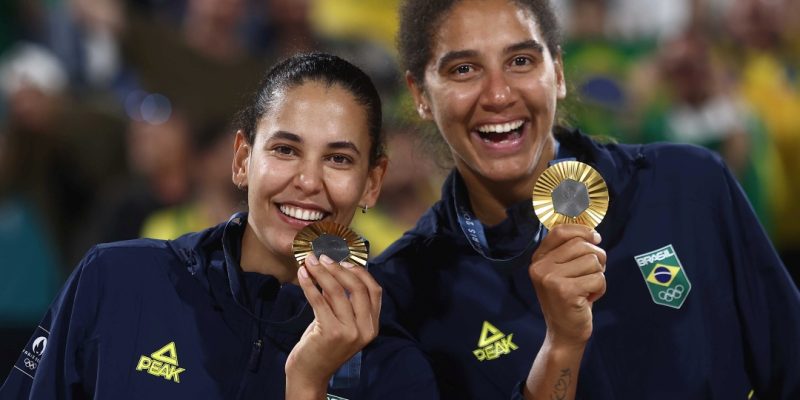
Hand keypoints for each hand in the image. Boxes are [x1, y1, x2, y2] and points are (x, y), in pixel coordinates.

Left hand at [285, 253, 381, 398]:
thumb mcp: (341, 323)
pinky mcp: (331, 332)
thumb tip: (335, 270)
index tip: (344, 260)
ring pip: (337, 291)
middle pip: (357, 287)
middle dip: (338, 268)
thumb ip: (344, 302)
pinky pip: (319, 300)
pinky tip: (302, 275)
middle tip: (323, 257)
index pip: (374, 290)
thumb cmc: (323, 347)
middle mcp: (365, 329)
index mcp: (372, 326)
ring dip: (321, 272)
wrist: (310, 374)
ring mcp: (349, 332)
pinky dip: (309, 284)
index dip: (360, 272)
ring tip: (309, 262)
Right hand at [528, 224, 605, 348]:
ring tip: (588, 288)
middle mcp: (540, 266)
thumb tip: (593, 234)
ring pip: (592, 260)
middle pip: (581, 245)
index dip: (582, 230)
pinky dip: (600, 289)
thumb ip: (571, 252)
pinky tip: (589, 299)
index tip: (596, 238)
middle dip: (597, 258)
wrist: (563, 334)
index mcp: (538, 259)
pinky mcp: (565, 291)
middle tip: (593, 274)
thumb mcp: (562, 272)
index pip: (560, 231)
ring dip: (598, 275)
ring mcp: (550, 278)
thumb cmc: (568, 300)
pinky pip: (598, 278)